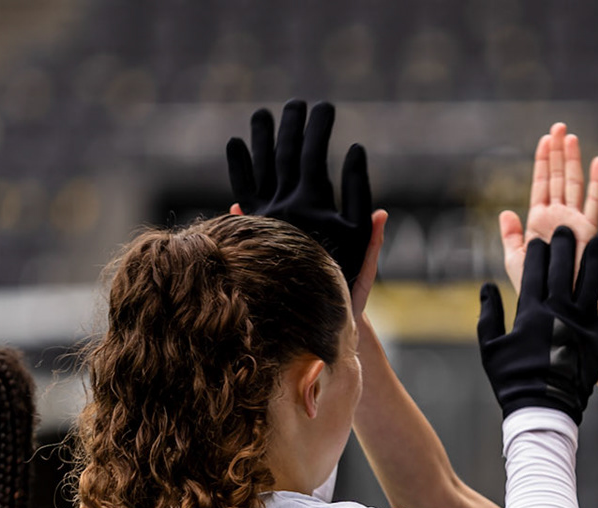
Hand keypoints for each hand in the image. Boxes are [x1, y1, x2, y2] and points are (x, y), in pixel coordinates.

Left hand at [227, 100, 375, 297]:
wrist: (305, 314)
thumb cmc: (341, 278)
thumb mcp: (362, 242)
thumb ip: (360, 196)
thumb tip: (357, 153)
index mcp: (312, 203)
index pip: (313, 152)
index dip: (319, 126)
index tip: (325, 106)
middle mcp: (283, 204)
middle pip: (284, 153)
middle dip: (292, 125)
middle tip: (297, 103)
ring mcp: (264, 214)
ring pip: (259, 166)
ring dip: (260, 138)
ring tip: (260, 114)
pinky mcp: (252, 227)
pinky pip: (243, 190)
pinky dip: (239, 168)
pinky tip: (235, 145)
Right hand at [478, 227, 597, 422]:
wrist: (541, 411)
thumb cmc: (511, 380)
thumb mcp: (490, 347)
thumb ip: (488, 314)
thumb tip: (486, 286)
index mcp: (530, 312)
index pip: (534, 270)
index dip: (536, 252)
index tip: (538, 239)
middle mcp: (558, 313)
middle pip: (564, 268)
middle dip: (564, 245)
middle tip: (566, 229)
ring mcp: (581, 326)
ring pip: (592, 283)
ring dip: (596, 260)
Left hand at [499, 123, 597, 293]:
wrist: (553, 305)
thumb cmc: (534, 286)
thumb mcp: (514, 260)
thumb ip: (510, 236)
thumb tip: (505, 212)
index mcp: (539, 220)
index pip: (541, 184)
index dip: (542, 161)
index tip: (544, 139)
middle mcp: (558, 217)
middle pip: (559, 177)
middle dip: (558, 152)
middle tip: (558, 126)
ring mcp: (574, 222)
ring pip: (574, 184)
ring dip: (572, 160)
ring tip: (570, 137)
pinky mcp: (588, 231)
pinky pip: (594, 203)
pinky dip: (597, 182)